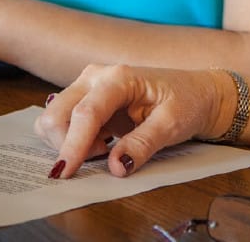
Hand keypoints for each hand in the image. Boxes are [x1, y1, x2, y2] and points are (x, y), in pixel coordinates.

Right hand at [34, 64, 228, 179]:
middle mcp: (96, 77)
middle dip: (66, 144)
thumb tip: (116, 166)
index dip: (73, 145)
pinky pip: (63, 123)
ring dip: (68, 142)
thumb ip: (143, 144)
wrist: (196, 92)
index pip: (86, 113)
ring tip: (103, 147)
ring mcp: (88, 86)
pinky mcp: (86, 99)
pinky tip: (99, 142)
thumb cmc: (187, 101)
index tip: (65, 173)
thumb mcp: (172, 124)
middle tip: (101, 154)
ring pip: (54, 118)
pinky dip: (72, 140)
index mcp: (118, 78)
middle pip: (57, 113)